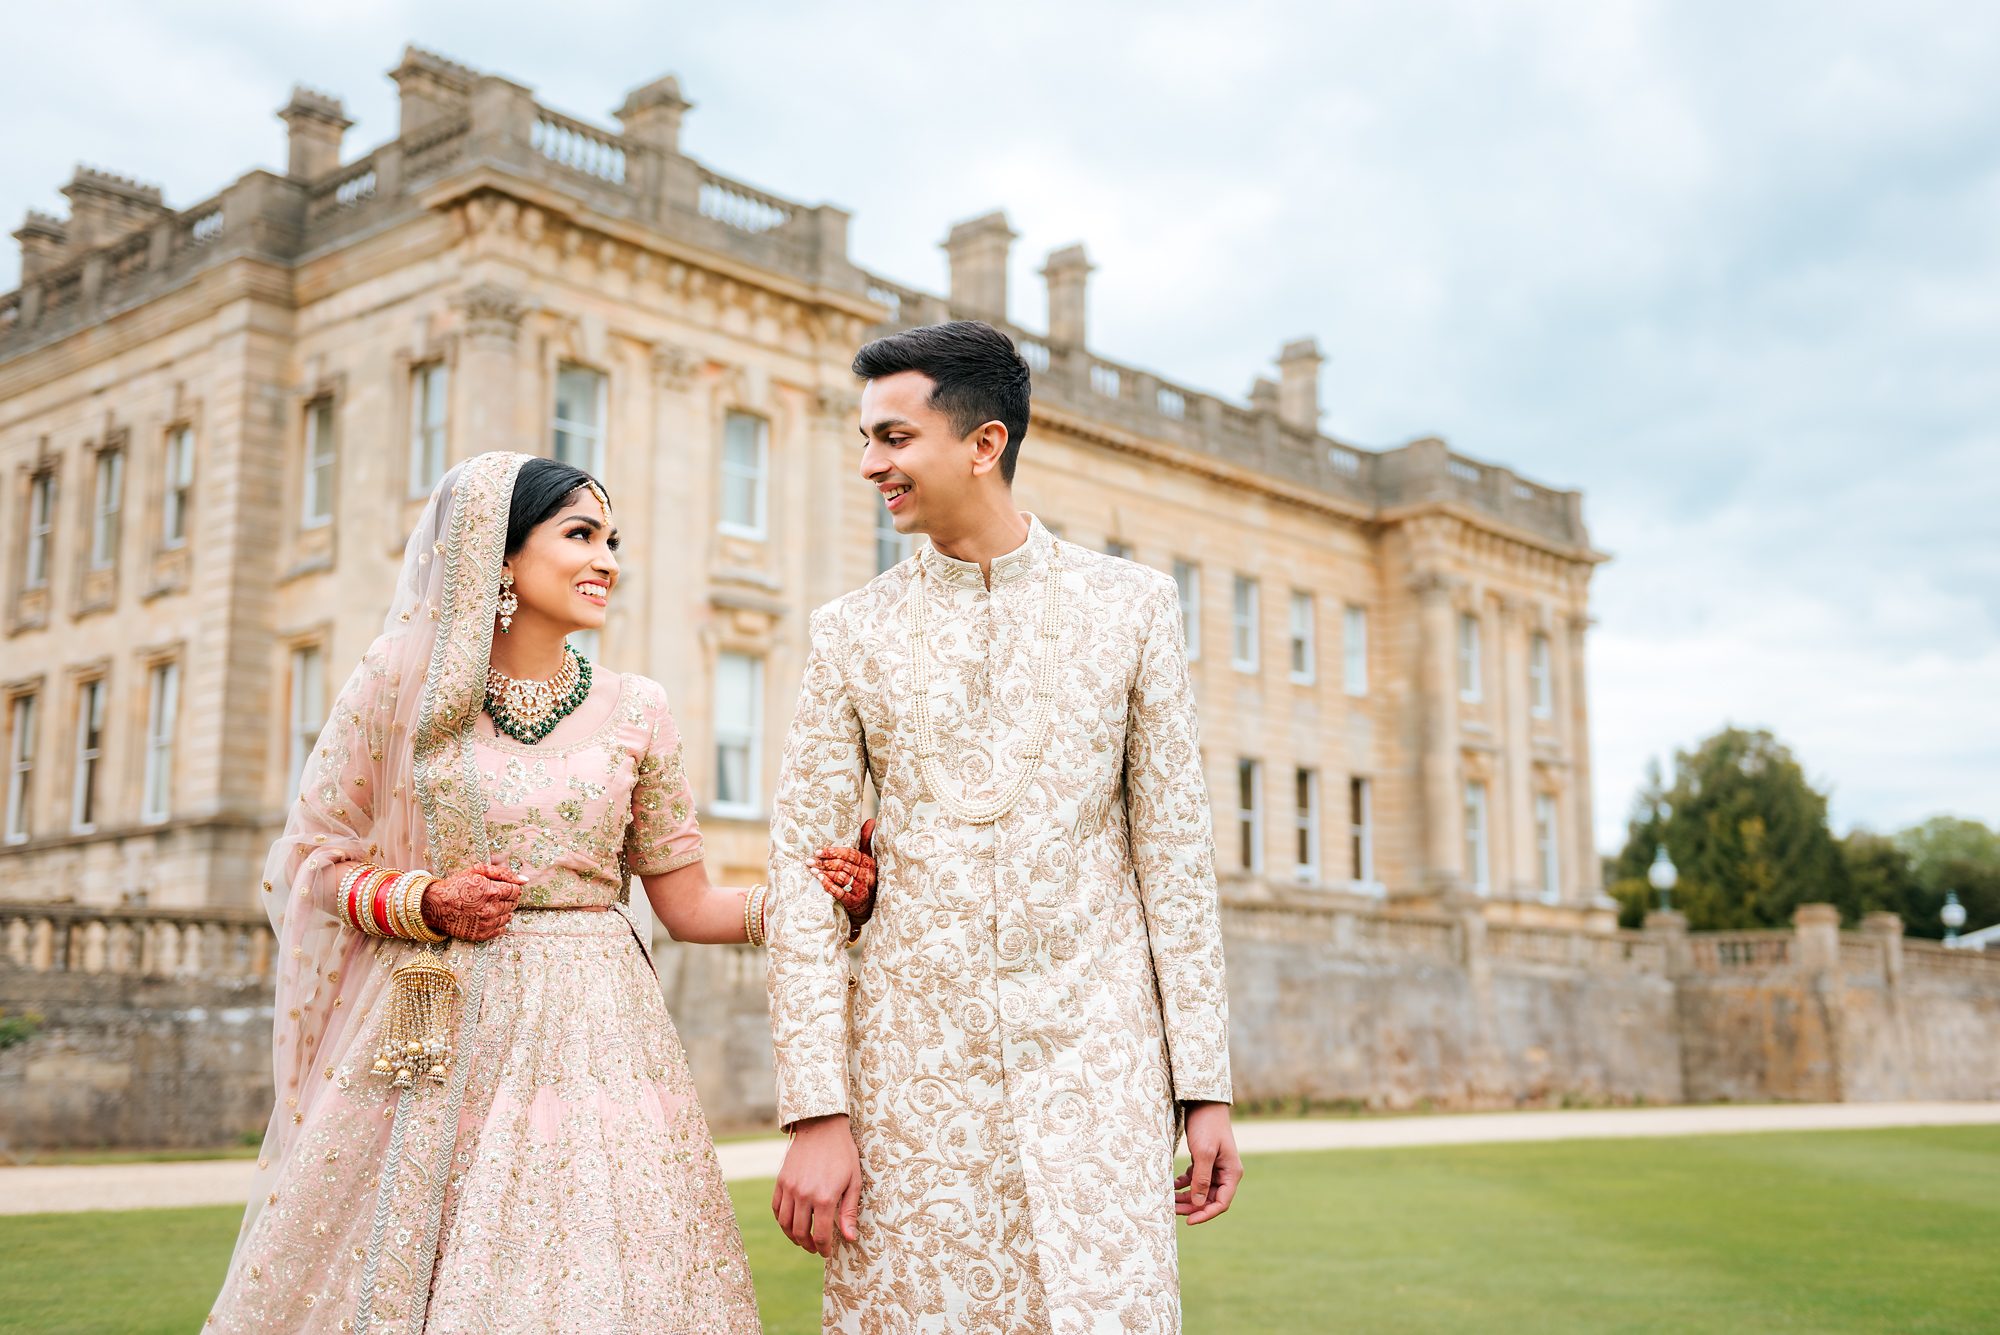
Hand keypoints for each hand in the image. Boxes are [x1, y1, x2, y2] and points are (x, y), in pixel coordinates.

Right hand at [421, 862, 526, 941]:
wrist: (435, 905)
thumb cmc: (457, 885)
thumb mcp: (477, 870)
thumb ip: (503, 873)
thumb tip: (525, 880)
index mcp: (491, 892)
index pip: (516, 891)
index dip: (512, 888)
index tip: (504, 887)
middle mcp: (490, 909)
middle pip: (513, 904)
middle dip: (508, 898)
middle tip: (495, 895)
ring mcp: (485, 924)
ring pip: (508, 916)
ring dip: (504, 909)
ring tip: (490, 904)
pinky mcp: (480, 934)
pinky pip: (500, 929)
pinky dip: (498, 922)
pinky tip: (489, 915)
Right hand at [772, 1113, 861, 1256]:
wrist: (822, 1127)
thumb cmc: (843, 1154)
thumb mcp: (854, 1182)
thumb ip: (849, 1212)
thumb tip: (848, 1237)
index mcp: (824, 1198)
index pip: (819, 1235)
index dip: (823, 1248)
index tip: (826, 1253)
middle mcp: (804, 1195)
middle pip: (799, 1232)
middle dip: (807, 1245)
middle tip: (815, 1248)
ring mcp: (789, 1188)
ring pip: (784, 1223)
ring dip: (792, 1236)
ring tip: (802, 1239)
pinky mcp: (781, 1180)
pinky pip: (776, 1208)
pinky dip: (781, 1220)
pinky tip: (790, 1223)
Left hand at [811, 818, 876, 925]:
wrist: (868, 905)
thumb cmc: (864, 876)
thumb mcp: (867, 858)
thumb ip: (866, 840)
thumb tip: (871, 821)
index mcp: (869, 863)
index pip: (851, 854)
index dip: (835, 852)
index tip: (820, 850)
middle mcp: (866, 876)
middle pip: (843, 866)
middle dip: (826, 862)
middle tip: (811, 859)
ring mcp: (860, 889)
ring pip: (840, 877)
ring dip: (825, 872)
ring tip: (812, 868)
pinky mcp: (853, 901)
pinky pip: (839, 892)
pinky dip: (828, 885)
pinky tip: (819, 879)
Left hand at [1176, 1102, 1242, 1224]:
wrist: (1203, 1101)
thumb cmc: (1207, 1125)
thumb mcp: (1203, 1153)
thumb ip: (1201, 1179)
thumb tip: (1198, 1204)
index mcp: (1231, 1173)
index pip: (1221, 1203)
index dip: (1205, 1214)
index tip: (1188, 1221)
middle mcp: (1225, 1172)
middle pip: (1209, 1199)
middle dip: (1192, 1207)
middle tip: (1172, 1210)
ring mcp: (1215, 1166)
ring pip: (1200, 1190)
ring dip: (1186, 1197)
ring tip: (1169, 1200)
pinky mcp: (1204, 1160)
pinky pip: (1194, 1179)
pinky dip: (1183, 1184)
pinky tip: (1171, 1185)